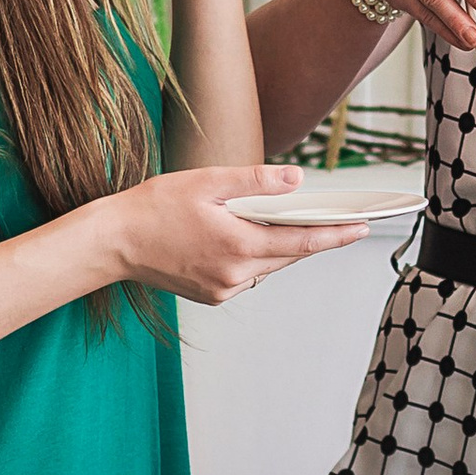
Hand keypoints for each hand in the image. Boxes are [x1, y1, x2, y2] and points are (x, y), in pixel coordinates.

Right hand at [104, 164, 371, 305]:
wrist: (112, 243)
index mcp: (237, 244)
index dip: (336, 235)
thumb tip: (296, 179)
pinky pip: (247, 274)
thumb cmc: (154, 207)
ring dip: (282, 245)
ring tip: (300, 222)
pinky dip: (256, 255)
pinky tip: (253, 236)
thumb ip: (254, 181)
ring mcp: (222, 289)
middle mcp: (234, 275)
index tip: (363, 227)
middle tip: (342, 218)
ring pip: (268, 266)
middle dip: (313, 236)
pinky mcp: (211, 295)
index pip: (301, 242)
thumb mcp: (206, 182)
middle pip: (288, 255)